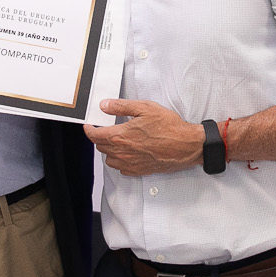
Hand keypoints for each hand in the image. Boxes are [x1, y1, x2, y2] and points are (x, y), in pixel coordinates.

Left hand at [84, 99, 205, 175]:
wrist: (186, 145)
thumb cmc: (170, 127)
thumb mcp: (145, 108)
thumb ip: (121, 106)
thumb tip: (105, 106)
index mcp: (121, 136)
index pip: (95, 136)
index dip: (89, 130)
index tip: (89, 126)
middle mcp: (123, 152)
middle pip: (101, 147)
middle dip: (99, 138)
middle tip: (105, 130)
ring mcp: (131, 163)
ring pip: (109, 160)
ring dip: (108, 150)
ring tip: (116, 141)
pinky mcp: (140, 170)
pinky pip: (122, 168)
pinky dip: (120, 161)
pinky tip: (127, 153)